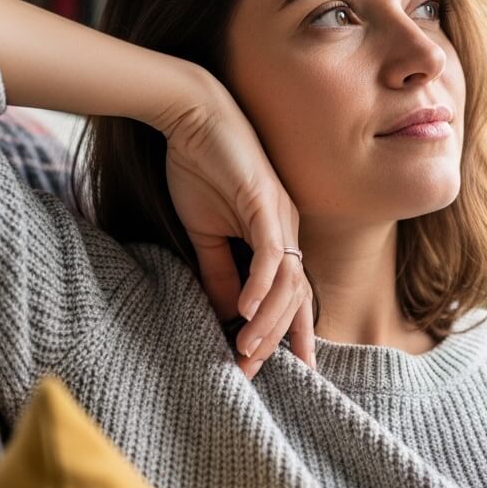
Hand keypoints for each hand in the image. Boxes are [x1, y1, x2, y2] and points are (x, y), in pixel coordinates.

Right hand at [156, 76, 314, 380]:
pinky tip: (243, 311)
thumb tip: (224, 311)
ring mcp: (280, 215)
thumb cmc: (200, 165)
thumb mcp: (205, 231)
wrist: (191, 115)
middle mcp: (287, 228)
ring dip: (267, 321)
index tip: (278, 368)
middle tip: (255, 372)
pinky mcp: (264, 201)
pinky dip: (260, 284)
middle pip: (296, 294)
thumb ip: (218, 269)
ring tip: (247, 352)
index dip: (287, 330)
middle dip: (278, 338)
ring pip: (286, 281)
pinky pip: (269, 252)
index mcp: (276, 234)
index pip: (291, 292)